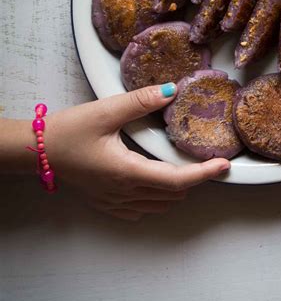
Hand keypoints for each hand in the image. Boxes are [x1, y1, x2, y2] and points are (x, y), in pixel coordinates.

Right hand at [45, 84, 230, 220]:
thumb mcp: (105, 111)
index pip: (177, 180)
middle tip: (211, 163)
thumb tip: (171, 90)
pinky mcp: (104, 201)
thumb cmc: (67, 132)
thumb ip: (140, 101)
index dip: (204, 174)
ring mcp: (114, 200)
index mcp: (129, 172)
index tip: (224, 166)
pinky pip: (138, 209)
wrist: (36, 151)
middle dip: (195, 180)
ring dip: (177, 190)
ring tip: (189, 171)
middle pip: (172, 194)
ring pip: (157, 204)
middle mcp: (124, 192)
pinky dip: (155, 200)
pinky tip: (155, 186)